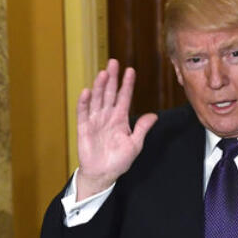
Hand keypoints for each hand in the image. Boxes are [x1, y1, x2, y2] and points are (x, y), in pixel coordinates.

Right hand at [75, 59, 157, 198]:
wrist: (102, 174)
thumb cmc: (118, 161)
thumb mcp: (135, 144)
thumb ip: (142, 128)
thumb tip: (153, 115)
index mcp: (120, 119)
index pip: (124, 97)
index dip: (127, 84)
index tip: (130, 71)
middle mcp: (107, 116)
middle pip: (110, 93)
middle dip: (112, 78)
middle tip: (113, 63)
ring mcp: (95, 121)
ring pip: (97, 100)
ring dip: (100, 87)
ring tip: (103, 74)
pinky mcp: (84, 128)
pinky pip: (83, 113)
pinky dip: (84, 102)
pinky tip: (87, 92)